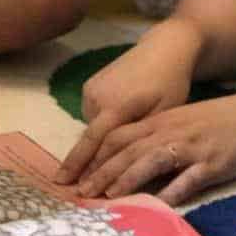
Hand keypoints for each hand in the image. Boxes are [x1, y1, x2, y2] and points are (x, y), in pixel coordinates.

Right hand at [55, 25, 198, 185]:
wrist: (164, 48)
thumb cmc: (171, 83)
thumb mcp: (164, 114)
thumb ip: (141, 139)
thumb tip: (125, 166)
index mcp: (117, 106)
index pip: (94, 143)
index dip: (81, 166)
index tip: (69, 186)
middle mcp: (97, 97)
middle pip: (89, 138)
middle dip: (77, 163)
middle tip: (65, 184)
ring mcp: (91, 88)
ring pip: (90, 127)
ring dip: (94, 144)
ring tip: (99, 160)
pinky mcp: (90, 84)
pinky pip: (91, 113)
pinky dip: (97, 126)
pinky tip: (109, 132)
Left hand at [73, 90, 235, 204]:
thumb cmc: (213, 122)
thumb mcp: (177, 123)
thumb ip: (150, 138)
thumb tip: (119, 162)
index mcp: (158, 121)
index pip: (117, 136)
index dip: (93, 155)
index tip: (74, 174)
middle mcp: (170, 131)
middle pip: (128, 150)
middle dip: (102, 171)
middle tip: (81, 191)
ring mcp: (191, 147)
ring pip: (152, 161)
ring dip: (127, 179)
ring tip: (108, 196)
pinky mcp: (212, 164)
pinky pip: (188, 179)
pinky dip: (171, 192)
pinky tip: (156, 205)